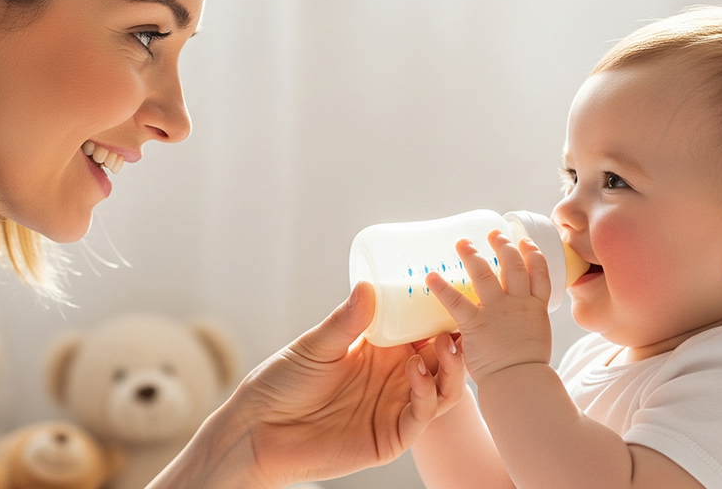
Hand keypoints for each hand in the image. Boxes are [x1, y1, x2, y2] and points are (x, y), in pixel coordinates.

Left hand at [227, 281, 466, 487]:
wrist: (259, 430)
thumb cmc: (282, 382)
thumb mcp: (314, 346)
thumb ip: (345, 322)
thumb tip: (367, 286)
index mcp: (380, 349)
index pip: (421, 328)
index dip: (441, 314)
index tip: (456, 292)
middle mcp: (394, 376)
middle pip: (441, 357)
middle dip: (456, 339)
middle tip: (462, 320)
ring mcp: (396, 406)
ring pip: (443, 388)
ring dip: (450, 366)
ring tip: (444, 344)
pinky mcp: (391, 436)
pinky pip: (422, 415)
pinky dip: (426, 393)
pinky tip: (415, 372)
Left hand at [425, 230, 551, 383]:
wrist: (520, 383)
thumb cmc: (527, 370)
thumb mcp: (536, 340)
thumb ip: (525, 326)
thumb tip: (516, 326)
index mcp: (537, 309)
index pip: (540, 274)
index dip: (534, 255)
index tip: (526, 242)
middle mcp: (520, 304)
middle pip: (514, 266)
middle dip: (504, 246)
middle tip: (494, 233)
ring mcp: (498, 311)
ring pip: (486, 274)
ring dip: (473, 255)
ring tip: (462, 243)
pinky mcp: (477, 323)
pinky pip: (456, 301)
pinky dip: (442, 287)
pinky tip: (430, 276)